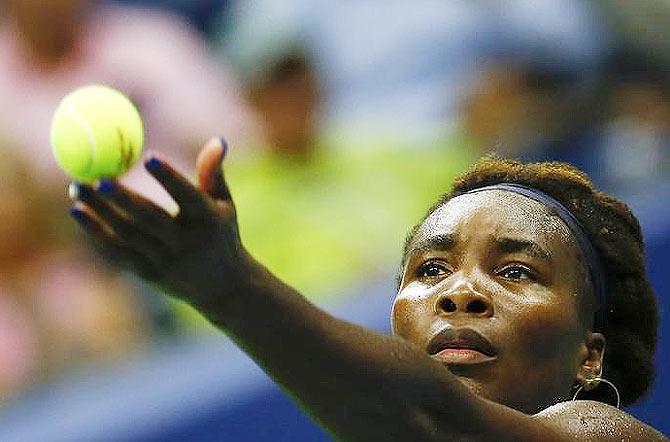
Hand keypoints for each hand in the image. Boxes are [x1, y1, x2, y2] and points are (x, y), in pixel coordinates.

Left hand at [68, 138, 250, 311]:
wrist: (223, 287)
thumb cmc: (221, 233)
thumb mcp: (224, 204)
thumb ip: (214, 173)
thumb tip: (218, 139)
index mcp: (209, 221)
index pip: (188, 197)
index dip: (169, 177)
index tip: (148, 156)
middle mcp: (187, 243)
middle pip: (150, 218)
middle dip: (122, 197)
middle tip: (97, 176)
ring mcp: (167, 261)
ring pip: (128, 235)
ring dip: (100, 211)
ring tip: (77, 187)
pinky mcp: (149, 274)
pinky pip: (118, 252)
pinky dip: (96, 233)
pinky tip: (78, 213)